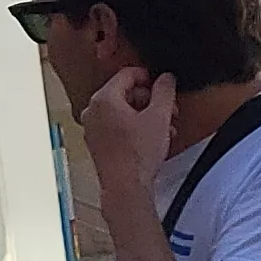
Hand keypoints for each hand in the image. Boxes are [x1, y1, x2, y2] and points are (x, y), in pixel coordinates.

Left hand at [83, 68, 180, 201]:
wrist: (125, 187)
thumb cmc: (137, 155)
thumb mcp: (160, 117)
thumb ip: (164, 91)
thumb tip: (166, 78)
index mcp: (104, 99)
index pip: (127, 74)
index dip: (149, 77)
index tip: (163, 84)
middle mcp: (93, 110)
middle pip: (125, 93)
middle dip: (150, 100)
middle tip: (169, 110)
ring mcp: (92, 127)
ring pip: (121, 110)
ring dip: (145, 115)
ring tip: (164, 126)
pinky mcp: (97, 142)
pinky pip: (116, 125)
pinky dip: (133, 127)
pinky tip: (151, 138)